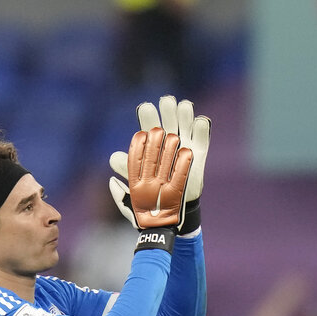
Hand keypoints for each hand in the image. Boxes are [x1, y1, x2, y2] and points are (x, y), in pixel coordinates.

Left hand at [108, 95, 210, 232]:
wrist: (169, 213)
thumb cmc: (147, 199)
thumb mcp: (132, 190)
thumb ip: (125, 171)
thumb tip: (113, 158)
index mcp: (150, 146)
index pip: (148, 127)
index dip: (147, 116)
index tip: (145, 108)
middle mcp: (167, 142)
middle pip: (168, 120)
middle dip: (167, 110)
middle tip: (166, 101)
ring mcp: (185, 145)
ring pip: (185, 124)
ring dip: (184, 113)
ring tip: (183, 107)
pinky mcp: (199, 153)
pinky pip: (202, 138)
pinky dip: (201, 127)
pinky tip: (198, 120)